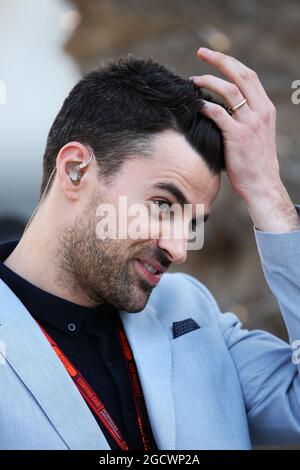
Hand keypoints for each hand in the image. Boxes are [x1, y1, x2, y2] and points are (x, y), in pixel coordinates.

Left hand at [191, 47, 299, 231]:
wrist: (262, 184)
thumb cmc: (254, 163)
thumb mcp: (256, 135)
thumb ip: (243, 118)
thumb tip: (220, 109)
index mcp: (266, 109)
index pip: (250, 76)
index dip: (231, 63)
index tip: (215, 57)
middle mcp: (260, 111)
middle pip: (241, 75)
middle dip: (220, 60)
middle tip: (201, 52)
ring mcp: (250, 123)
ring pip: (229, 90)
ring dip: (208, 81)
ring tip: (193, 80)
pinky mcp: (237, 136)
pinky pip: (218, 113)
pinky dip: (205, 106)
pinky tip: (195, 105)